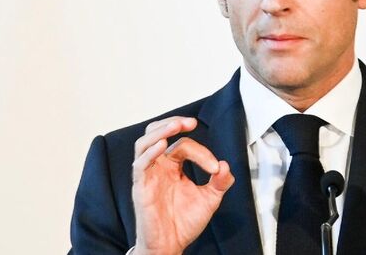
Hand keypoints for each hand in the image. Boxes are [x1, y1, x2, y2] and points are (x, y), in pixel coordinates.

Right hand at [131, 116, 233, 254]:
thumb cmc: (185, 222)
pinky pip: (140, 165)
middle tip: (191, 121)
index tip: (215, 168)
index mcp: (172, 166)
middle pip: (158, 132)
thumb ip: (220, 182)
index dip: (202, 152)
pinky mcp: (140, 187)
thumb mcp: (210, 199)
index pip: (184, 145)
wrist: (171, 246)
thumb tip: (225, 165)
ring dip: (160, 131)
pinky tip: (163, 146)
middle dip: (173, 122)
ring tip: (176, 125)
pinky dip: (150, 152)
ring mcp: (147, 175)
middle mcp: (158, 166)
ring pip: (144, 143)